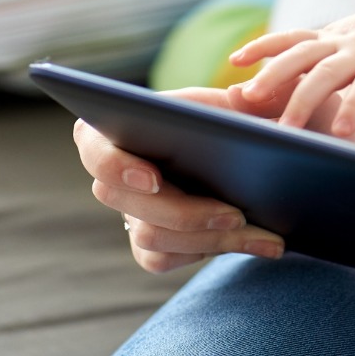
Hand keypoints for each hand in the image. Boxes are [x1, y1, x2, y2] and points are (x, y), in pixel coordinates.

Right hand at [75, 85, 290, 272]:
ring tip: (260, 231)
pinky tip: (257, 243)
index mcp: (122, 130)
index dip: (116, 166)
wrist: (242, 159)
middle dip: (185, 213)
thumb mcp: (237, 105)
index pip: (94, 148)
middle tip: (237, 214)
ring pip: (150, 237)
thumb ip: (246, 97)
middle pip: (124, 204)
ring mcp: (130, 213)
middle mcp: (116, 176)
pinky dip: (210, 252)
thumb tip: (243, 95)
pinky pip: (161, 259)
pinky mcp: (149, 244)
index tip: (154, 179)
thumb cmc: (226, 123)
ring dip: (208, 237)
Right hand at [231, 0, 354, 143]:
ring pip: (302, 51)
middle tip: (283, 129)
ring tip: (246, 97)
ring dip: (273, 71)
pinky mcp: (323, 33)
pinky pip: (291, 36)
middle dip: (305, 99)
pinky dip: (264, 45)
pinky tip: (235, 60)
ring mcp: (339, 38)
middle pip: (329, 71)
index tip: (340, 133)